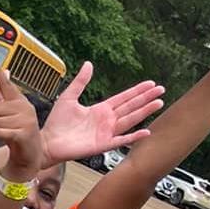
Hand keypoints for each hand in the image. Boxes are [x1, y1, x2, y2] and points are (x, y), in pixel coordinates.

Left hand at [0, 61, 43, 175]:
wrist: (31, 156)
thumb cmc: (19, 133)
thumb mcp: (13, 112)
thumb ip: (5, 94)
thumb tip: (5, 73)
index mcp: (21, 101)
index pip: (7, 84)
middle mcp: (24, 108)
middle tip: (2, 126)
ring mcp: (25, 121)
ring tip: (6, 134)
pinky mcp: (22, 135)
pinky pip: (1, 131)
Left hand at [39, 62, 165, 165]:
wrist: (48, 141)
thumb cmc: (57, 122)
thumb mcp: (69, 97)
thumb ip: (80, 81)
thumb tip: (88, 64)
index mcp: (100, 109)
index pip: (123, 98)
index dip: (137, 91)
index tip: (150, 84)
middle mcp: (107, 120)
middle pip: (131, 107)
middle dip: (146, 98)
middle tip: (161, 90)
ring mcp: (106, 133)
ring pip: (130, 120)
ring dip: (144, 112)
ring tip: (159, 103)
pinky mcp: (103, 144)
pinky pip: (121, 140)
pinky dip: (134, 136)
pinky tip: (146, 131)